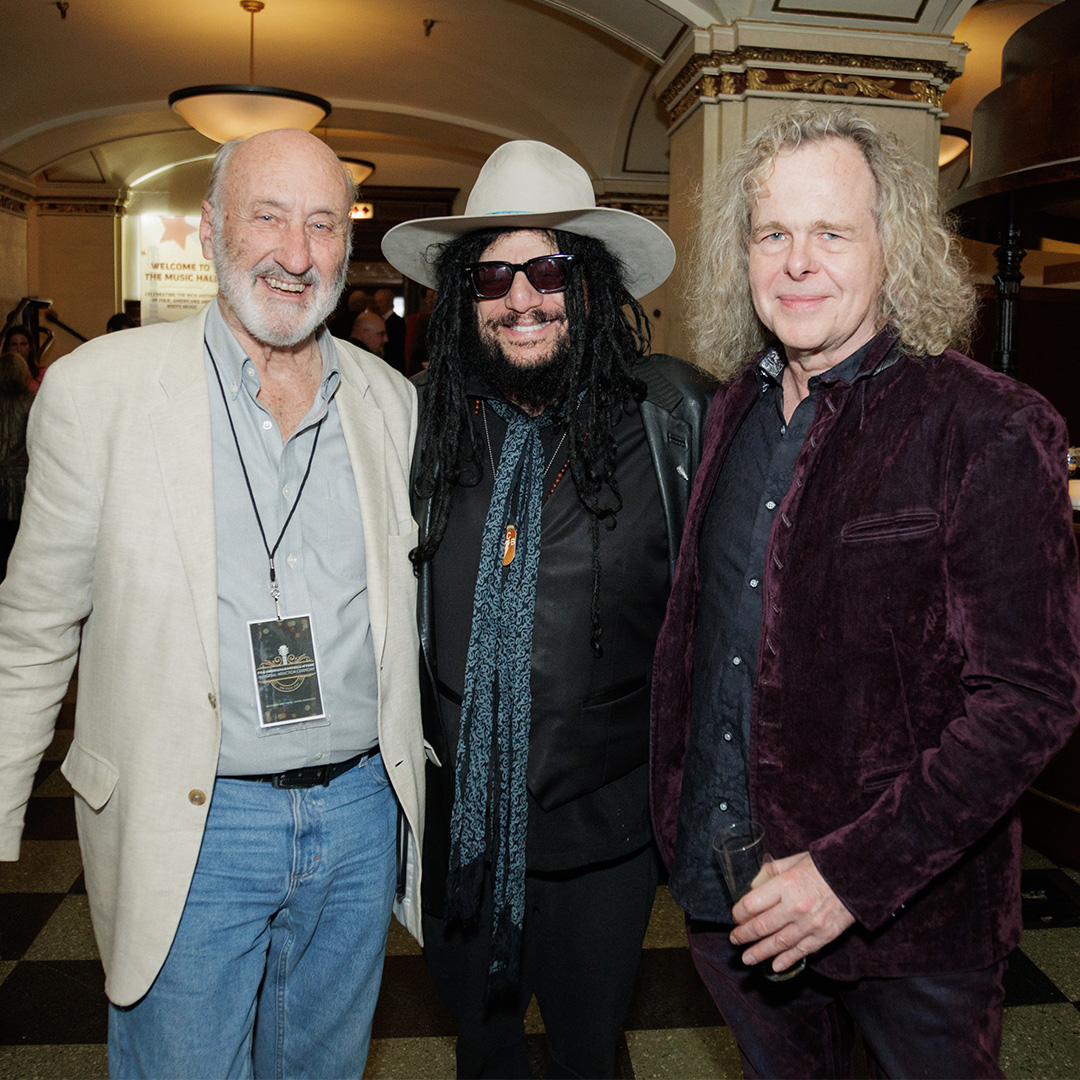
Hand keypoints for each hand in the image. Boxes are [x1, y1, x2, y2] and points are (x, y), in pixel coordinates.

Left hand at [730, 852, 854, 974]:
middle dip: (744, 935)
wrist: (857, 876)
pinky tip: (775, 966)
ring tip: (747, 958)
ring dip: (760, 953)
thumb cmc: (822, 866)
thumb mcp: (792, 860)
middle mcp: (794, 907)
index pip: (751, 905)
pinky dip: (786, 960)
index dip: (739, 913)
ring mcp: (810, 924)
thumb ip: (770, 872)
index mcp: (785, 885)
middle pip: (761, 926)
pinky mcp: (824, 936)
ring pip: (778, 943)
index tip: (735, 916)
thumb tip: (752, 887)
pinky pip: (801, 951)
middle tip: (734, 939)